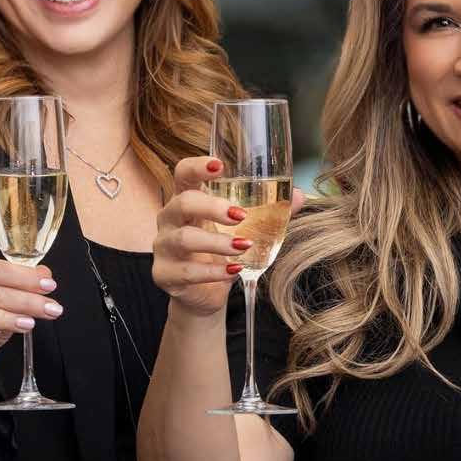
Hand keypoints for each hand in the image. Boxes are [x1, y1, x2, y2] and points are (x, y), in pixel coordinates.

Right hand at [152, 157, 304, 316]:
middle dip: (212, 207)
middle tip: (241, 216)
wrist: (203, 295)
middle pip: (182, 203)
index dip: (197, 166)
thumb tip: (297, 196)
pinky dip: (213, 272)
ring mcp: (163, 247)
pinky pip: (186, 272)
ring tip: (243, 246)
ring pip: (184, 238)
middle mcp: (170, 219)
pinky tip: (233, 271)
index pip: (183, 173)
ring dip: (217, 242)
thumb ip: (268, 211)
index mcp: (187, 200)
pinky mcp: (163, 274)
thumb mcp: (242, 229)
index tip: (219, 165)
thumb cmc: (220, 252)